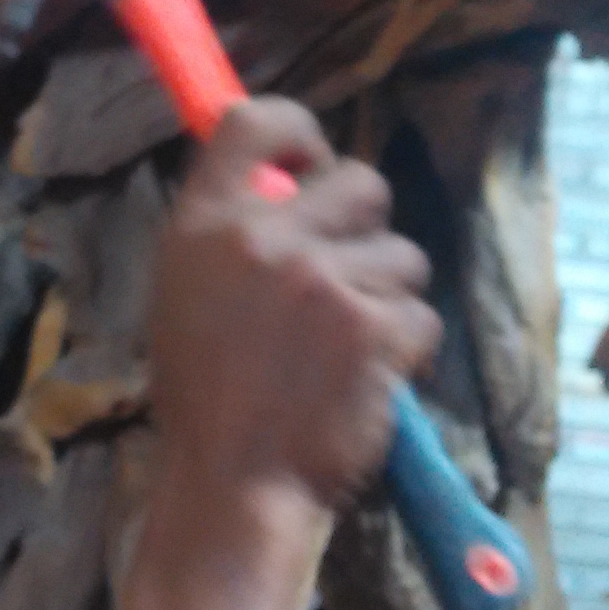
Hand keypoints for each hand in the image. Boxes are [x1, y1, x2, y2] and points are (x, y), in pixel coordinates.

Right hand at [146, 99, 439, 542]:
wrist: (233, 487)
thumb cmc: (207, 400)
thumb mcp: (187, 295)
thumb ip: (233, 235)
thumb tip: (292, 186)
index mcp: (205, 224)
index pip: (255, 122)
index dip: (300, 136)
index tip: (312, 169)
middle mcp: (263, 237)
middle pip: (360, 181)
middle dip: (366, 230)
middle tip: (345, 282)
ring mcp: (322, 279)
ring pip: (403, 255)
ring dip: (389, 299)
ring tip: (347, 351)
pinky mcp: (373, 327)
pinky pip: (421, 316)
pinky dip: (406, 352)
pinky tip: (366, 383)